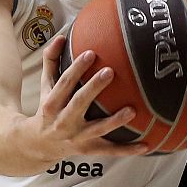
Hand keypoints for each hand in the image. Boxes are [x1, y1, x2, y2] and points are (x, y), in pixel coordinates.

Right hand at [25, 33, 150, 159]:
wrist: (39, 144)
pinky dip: (128, 150)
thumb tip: (61, 36)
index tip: (90, 53)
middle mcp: (63, 122)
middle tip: (110, 72)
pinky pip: (110, 150)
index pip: (64, 83)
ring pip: (97, 130)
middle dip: (93, 89)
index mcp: (52, 104)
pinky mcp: (88, 150)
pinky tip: (147, 145)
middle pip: (79, 103)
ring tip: (132, 110)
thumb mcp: (45, 86)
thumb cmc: (47, 108)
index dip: (76, 69)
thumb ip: (51, 61)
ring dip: (114, 121)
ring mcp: (77, 138)